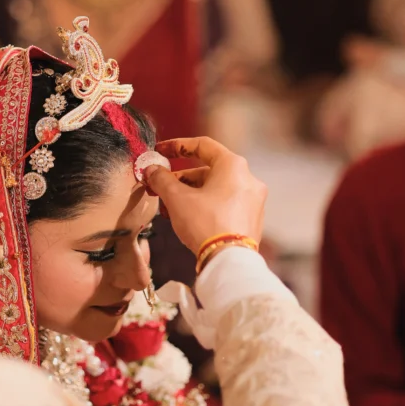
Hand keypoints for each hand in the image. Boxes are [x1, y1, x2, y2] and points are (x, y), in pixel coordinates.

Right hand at [144, 136, 265, 253]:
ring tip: (169, 205)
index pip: (202, 145)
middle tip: (160, 185)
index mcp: (233, 165)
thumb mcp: (177, 198)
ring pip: (216, 188)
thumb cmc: (205, 223)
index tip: (160, 151)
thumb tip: (151, 169)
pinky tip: (188, 217)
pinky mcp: (251, 219)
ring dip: (191, 193)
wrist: (229, 260)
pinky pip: (225, 204)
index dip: (177, 146)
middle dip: (181, 177)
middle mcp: (248, 178)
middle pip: (208, 169)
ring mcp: (253, 200)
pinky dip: (206, 205)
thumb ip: (161, 179)